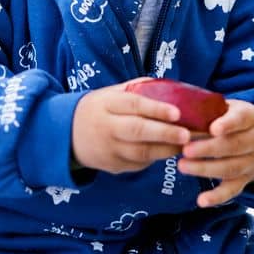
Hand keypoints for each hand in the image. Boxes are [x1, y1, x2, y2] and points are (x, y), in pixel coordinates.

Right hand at [72, 83, 191, 175]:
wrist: (67, 134)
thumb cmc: (98, 109)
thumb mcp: (111, 93)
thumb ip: (138, 89)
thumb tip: (172, 87)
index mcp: (108, 103)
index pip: (133, 104)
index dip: (156, 108)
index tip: (177, 113)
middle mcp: (107, 127)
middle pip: (137, 131)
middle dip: (164, 133)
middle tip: (187, 135)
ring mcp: (109, 149)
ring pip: (140, 153)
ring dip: (166, 150)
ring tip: (186, 146)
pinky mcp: (113, 166)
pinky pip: (138, 164)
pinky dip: (155, 158)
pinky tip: (169, 151)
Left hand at [177, 100, 253, 207]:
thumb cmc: (234, 118)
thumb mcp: (229, 107)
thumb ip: (211, 108)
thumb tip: (180, 108)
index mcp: (250, 118)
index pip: (241, 120)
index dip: (228, 125)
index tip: (213, 129)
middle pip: (233, 146)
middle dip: (208, 149)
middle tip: (185, 150)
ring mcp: (251, 163)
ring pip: (230, 168)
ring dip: (206, 169)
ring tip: (183, 166)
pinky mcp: (245, 180)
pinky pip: (232, 190)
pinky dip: (217, 197)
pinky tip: (201, 201)